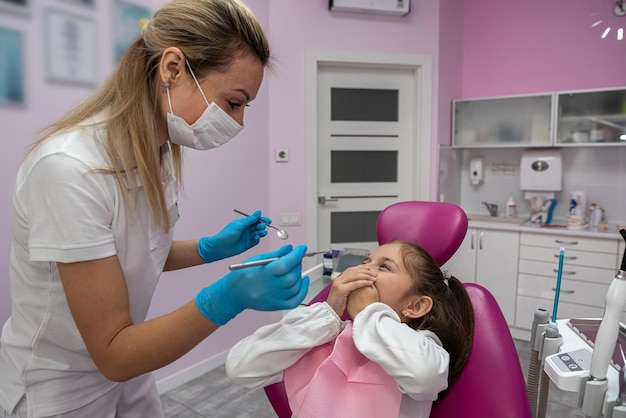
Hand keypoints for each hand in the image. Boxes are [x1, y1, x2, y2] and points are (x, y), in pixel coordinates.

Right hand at [195, 245, 309, 324]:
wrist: (232, 295)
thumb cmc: (241, 276)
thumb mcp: (255, 260)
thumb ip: (275, 254)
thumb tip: (290, 248)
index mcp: (263, 274)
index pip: (285, 264)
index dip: (297, 255)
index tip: (302, 248)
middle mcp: (269, 288)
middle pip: (292, 276)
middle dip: (298, 264)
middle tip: (296, 257)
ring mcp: (273, 299)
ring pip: (295, 287)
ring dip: (299, 275)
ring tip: (295, 268)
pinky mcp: (275, 306)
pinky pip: (295, 301)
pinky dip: (303, 290)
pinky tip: (303, 280)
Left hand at [198, 210, 268, 262]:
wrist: (220, 247)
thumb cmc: (227, 234)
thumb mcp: (240, 225)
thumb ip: (251, 219)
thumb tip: (259, 212)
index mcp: (244, 223)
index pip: (256, 220)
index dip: (263, 220)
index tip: (268, 221)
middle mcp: (246, 229)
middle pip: (258, 227)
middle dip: (262, 226)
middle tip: (262, 227)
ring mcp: (247, 237)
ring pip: (258, 234)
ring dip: (261, 233)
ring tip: (261, 233)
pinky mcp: (248, 245)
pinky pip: (255, 241)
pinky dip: (257, 239)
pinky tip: (257, 238)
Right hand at [326, 265, 376, 317]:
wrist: (331, 312)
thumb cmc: (339, 304)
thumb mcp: (344, 292)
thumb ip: (349, 286)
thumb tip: (360, 282)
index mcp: (338, 279)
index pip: (351, 269)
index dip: (360, 268)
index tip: (369, 269)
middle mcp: (338, 280)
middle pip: (354, 271)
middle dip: (365, 272)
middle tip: (374, 273)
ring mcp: (339, 284)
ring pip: (355, 276)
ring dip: (366, 276)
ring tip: (374, 278)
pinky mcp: (341, 290)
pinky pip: (355, 284)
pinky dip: (363, 282)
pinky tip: (370, 283)